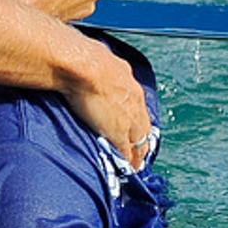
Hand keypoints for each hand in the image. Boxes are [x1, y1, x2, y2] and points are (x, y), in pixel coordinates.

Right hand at [65, 44, 156, 170]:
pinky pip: (128, 152)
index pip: (138, 108)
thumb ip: (96, 67)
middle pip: (143, 126)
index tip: (133, 129)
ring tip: (135, 164)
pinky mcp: (119, 132)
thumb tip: (83, 61)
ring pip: (139, 141)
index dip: (136, 121)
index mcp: (130, 84)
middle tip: (139, 153)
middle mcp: (135, 101)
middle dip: (141, 140)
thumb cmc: (84, 59)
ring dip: (138, 153)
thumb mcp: (96, 60)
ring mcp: (128, 118)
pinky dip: (129, 161)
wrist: (83, 65)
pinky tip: (128, 168)